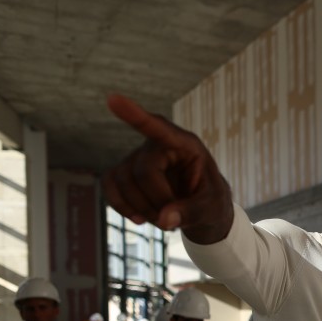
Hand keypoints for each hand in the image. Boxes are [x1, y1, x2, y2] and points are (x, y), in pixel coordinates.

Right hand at [103, 94, 233, 240]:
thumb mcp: (212, 208)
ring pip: (123, 180)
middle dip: (156, 201)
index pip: (158, 127)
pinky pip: (109, 185)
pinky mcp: (124, 173)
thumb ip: (192, 212)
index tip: (113, 99)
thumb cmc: (210, 201)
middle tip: (173, 221)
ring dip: (141, 208)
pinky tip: (139, 218)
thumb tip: (165, 220)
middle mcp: (157, 145)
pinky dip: (121, 206)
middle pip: (143, 171)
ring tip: (163, 221)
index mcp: (185, 145)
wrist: (201, 210)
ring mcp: (137, 157)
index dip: (135, 115)